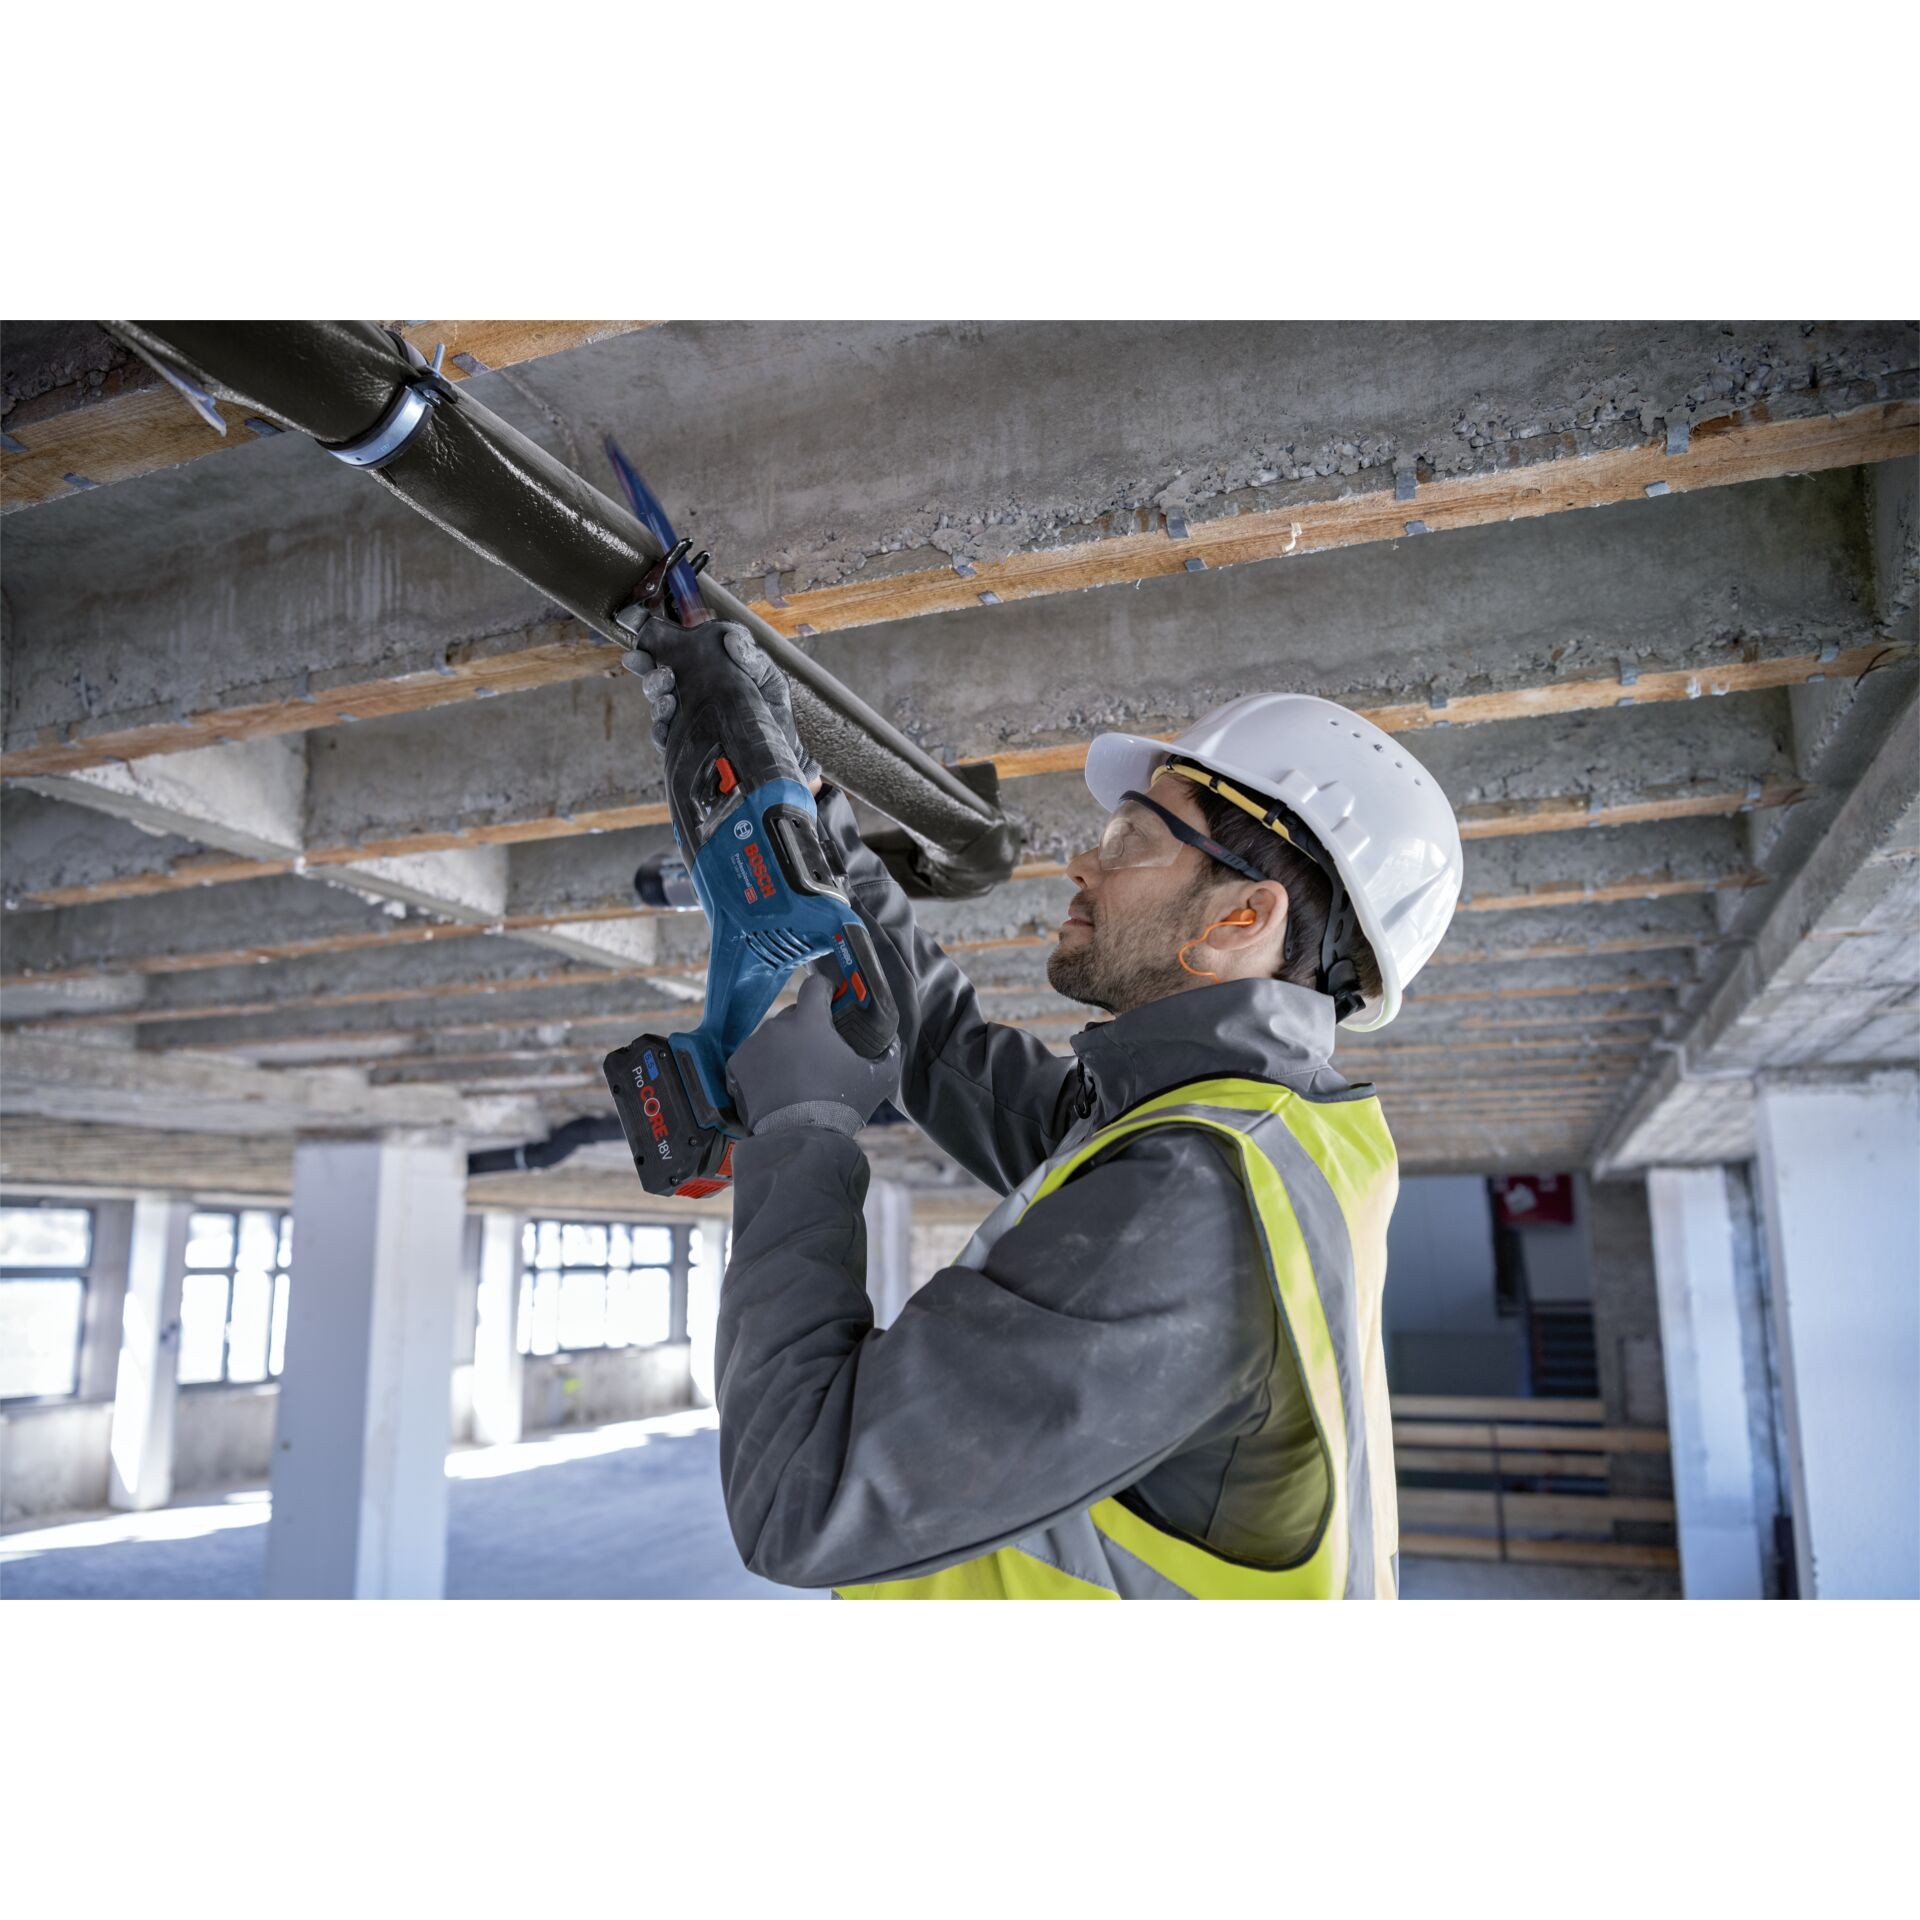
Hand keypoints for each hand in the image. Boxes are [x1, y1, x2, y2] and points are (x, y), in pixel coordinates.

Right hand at [623, 619, 822, 786]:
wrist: (781, 754)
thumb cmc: (774, 714)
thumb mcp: (769, 682)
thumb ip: (753, 660)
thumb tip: (731, 639)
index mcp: (706, 675)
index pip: (673, 659)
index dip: (652, 652)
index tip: (642, 650)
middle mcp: (691, 697)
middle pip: (658, 683)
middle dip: (651, 677)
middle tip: (662, 676)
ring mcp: (688, 722)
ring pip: (659, 709)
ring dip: (657, 701)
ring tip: (668, 700)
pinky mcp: (687, 746)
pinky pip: (664, 738)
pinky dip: (660, 731)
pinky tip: (665, 726)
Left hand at [726, 972, 900, 1136]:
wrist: (799, 1139)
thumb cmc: (840, 1106)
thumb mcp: (879, 1080)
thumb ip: (888, 1055)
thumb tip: (891, 1043)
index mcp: (810, 1020)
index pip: (815, 985)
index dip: (826, 990)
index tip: (833, 1002)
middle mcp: (777, 1026)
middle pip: (794, 1015)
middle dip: (806, 1028)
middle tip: (818, 1054)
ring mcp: (753, 1045)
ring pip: (772, 1038)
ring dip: (783, 1050)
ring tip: (796, 1078)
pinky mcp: (737, 1066)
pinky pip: (752, 1058)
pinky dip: (762, 1068)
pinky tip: (776, 1087)